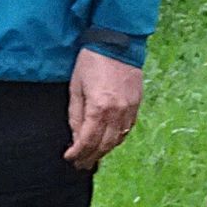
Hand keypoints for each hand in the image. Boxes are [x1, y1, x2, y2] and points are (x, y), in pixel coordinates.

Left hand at [64, 47, 142, 169]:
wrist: (117, 41)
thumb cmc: (91, 61)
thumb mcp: (75, 86)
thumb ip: (75, 114)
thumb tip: (76, 136)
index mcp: (99, 108)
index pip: (87, 141)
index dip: (77, 153)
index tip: (69, 158)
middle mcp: (117, 112)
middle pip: (104, 145)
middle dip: (90, 157)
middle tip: (80, 165)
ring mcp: (129, 109)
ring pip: (117, 140)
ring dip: (104, 151)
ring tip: (93, 157)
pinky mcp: (136, 104)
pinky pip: (127, 129)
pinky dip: (117, 139)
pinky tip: (108, 142)